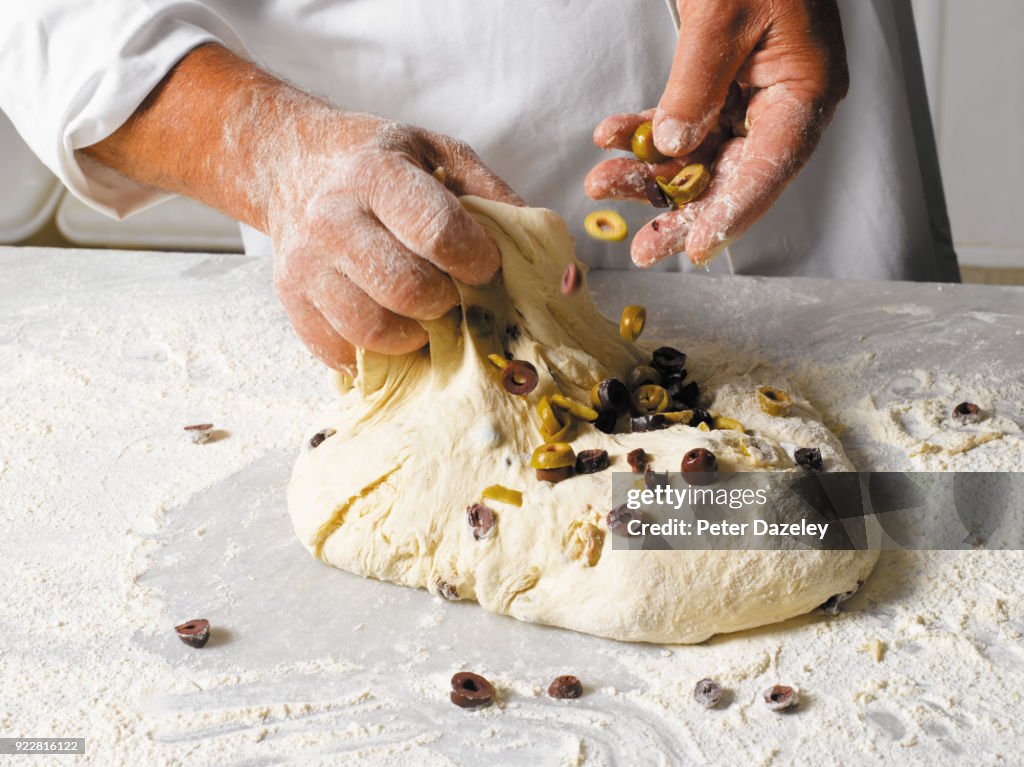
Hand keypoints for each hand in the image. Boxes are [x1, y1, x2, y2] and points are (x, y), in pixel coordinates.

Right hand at [268, 114, 521, 372]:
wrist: (291, 163)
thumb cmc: (382, 162)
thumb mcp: (440, 154)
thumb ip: (494, 198)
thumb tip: (552, 262)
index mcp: (377, 174)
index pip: (437, 233)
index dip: (476, 261)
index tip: (484, 266)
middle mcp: (333, 219)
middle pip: (409, 292)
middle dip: (448, 302)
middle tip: (452, 292)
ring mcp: (306, 265)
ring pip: (374, 331)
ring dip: (415, 334)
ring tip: (424, 312)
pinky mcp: (291, 301)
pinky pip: (343, 352)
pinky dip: (377, 351)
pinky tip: (390, 323)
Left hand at [585, 0, 847, 266]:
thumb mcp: (723, 12)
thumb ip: (696, 84)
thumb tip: (671, 145)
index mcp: (806, 88)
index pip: (770, 168)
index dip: (731, 214)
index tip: (694, 247)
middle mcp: (783, 100)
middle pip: (731, 173)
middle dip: (680, 208)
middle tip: (640, 245)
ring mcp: (752, 93)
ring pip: (699, 152)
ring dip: (649, 170)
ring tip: (602, 183)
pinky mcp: (722, 81)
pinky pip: (683, 119)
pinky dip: (644, 129)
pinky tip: (610, 137)